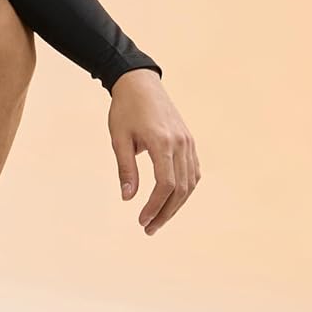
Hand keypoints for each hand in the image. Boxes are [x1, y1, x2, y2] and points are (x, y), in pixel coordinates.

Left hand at [108, 69, 199, 234]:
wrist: (139, 83)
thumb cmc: (124, 110)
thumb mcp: (119, 139)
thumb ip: (125, 169)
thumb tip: (128, 198)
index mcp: (162, 142)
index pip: (165, 184)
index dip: (155, 207)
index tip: (142, 221)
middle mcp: (180, 143)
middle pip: (181, 189)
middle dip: (166, 213)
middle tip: (149, 229)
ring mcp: (188, 142)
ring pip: (190, 183)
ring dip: (176, 205)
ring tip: (158, 220)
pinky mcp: (189, 141)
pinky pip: (193, 172)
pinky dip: (185, 189)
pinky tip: (171, 201)